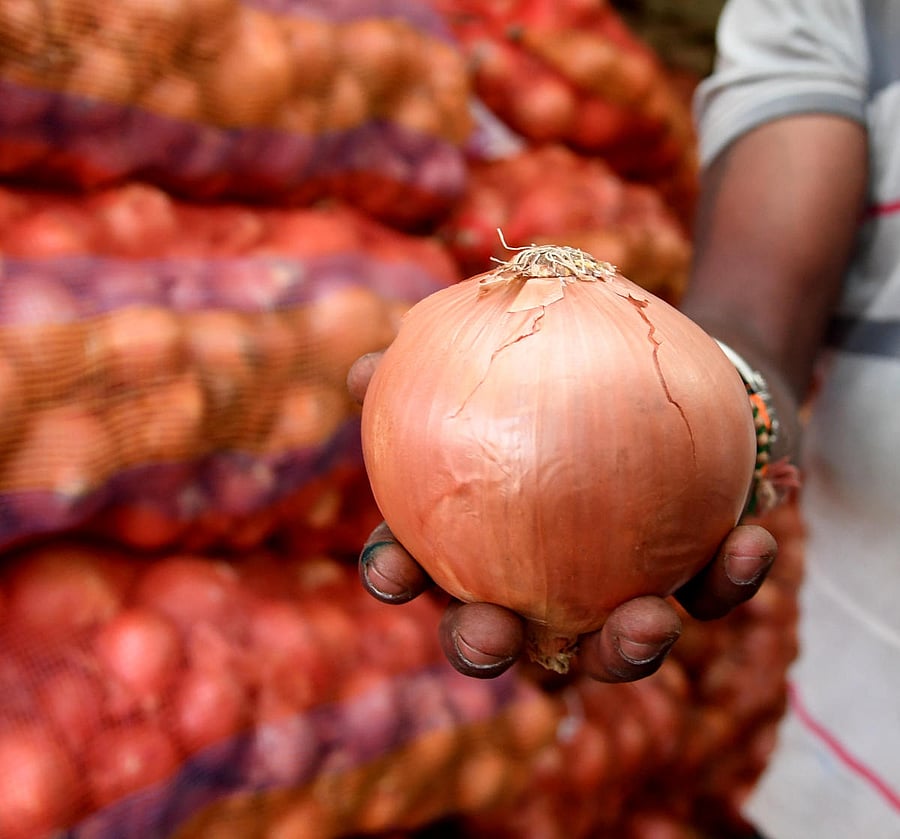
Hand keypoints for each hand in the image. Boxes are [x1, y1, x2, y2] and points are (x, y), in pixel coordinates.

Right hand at [349, 353, 777, 682]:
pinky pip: (714, 590)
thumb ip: (437, 358)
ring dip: (629, 647)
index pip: (424, 566)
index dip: (398, 577)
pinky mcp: (697, 579)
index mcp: (486, 537)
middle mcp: (547, 581)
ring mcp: (621, 589)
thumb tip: (359, 370)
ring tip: (645, 619)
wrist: (676, 369)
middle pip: (507, 635)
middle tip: (488, 634)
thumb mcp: (508, 345)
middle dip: (487, 648)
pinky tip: (750, 540)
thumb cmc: (572, 364)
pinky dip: (731, 576)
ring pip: (616, 645)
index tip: (392, 569)